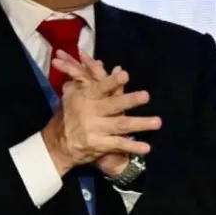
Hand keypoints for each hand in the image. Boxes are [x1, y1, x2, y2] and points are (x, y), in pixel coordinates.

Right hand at [51, 50, 137, 177]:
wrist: (58, 143)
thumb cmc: (71, 114)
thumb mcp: (76, 94)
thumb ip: (97, 79)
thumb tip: (118, 67)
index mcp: (86, 97)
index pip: (100, 88)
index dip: (111, 82)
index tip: (125, 75)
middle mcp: (91, 113)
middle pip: (113, 105)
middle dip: (129, 100)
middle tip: (146, 96)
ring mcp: (96, 130)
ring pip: (121, 125)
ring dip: (140, 124)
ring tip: (157, 122)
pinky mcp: (100, 145)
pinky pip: (119, 145)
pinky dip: (133, 147)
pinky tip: (147, 147)